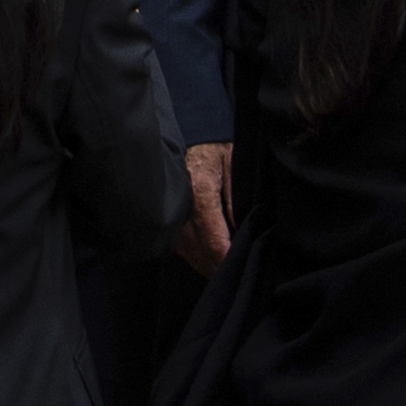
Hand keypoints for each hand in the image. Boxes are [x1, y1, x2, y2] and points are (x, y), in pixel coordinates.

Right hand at [173, 141, 232, 271]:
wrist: (188, 128)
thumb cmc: (215, 145)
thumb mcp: (235, 164)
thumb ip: (236, 198)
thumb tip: (240, 228)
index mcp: (201, 194)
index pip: (214, 242)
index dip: (227, 261)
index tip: (239, 270)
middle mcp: (181, 206)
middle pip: (200, 253)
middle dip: (217, 268)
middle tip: (236, 277)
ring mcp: (170, 211)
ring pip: (188, 253)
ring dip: (204, 265)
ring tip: (222, 272)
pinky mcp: (165, 213)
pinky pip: (178, 245)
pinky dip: (193, 256)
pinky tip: (206, 260)